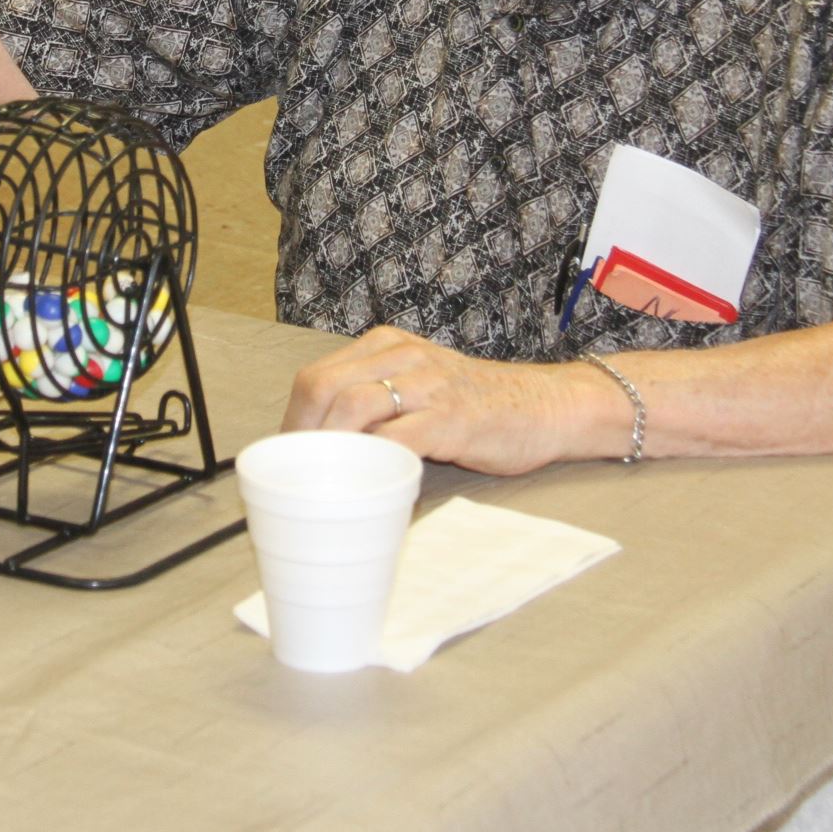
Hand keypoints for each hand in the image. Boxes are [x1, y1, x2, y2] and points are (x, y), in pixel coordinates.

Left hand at [280, 325, 615, 476]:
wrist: (545, 406)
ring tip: (322, 482)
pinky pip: (398, 437)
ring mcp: (427, 386)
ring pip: (353, 407)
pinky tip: (367, 484)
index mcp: (386, 346)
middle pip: (322, 387)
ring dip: (327, 448)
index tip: (287, 460)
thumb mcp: (418, 387)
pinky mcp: (452, 419)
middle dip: (298, 436)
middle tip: (297, 476)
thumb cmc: (476, 407)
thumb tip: (322, 446)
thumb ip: (377, 402)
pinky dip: (373, 462)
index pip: (315, 378)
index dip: (291, 423)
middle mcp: (402, 357)